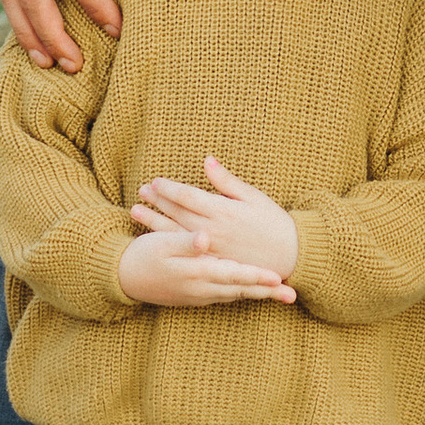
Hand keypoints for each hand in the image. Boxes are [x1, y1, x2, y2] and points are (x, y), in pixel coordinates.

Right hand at [116, 226, 295, 308]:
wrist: (123, 278)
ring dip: (258, 293)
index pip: (235, 275)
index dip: (257, 277)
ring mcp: (199, 294)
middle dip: (267, 292)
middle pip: (241, 289)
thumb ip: (186, 243)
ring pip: (235, 294)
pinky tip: (251, 291)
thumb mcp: (163, 245)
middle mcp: (202, 288)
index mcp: (198, 272)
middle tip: (292, 295)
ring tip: (281, 295)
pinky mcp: (196, 294)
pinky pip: (225, 295)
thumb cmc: (144, 256)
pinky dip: (242, 293)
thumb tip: (204, 238)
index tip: (278, 279)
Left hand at [130, 157, 301, 279]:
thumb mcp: (252, 196)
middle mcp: (212, 231)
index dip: (169, 188)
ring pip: (174, 234)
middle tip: (140, 192)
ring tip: (136, 212)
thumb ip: (226, 181)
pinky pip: (182, 252)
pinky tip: (153, 238)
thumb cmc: (273, 222)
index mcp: (223, 211)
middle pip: (176, 213)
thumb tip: (207, 160)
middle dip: (157, 201)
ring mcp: (210, 250)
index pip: (188, 196)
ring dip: (153, 222)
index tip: (155, 181)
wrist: (288, 256)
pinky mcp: (211, 264)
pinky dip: (166, 243)